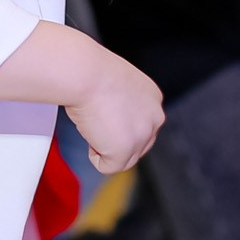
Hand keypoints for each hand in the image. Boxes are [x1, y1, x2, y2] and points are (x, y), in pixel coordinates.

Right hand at [63, 38, 165, 172]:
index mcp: (153, 98)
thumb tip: (114, 122)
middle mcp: (155, 117)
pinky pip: (108, 167)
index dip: (120, 125)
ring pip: (125, 159)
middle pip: (138, 146)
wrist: (84, 73)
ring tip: (93, 124)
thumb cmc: (91, 72)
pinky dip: (95, 156)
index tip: (106, 116)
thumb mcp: (117, 85)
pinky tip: (91, 133)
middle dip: (116, 140)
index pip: (142, 125)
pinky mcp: (125, 150)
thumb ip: (124, 105)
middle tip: (98, 121)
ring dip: (106, 147)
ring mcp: (143, 135)